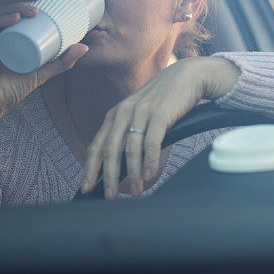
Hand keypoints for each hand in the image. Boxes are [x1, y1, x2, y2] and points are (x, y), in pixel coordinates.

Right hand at [0, 0, 88, 139]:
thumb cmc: (11, 88)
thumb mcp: (43, 71)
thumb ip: (62, 61)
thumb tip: (86, 46)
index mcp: (4, 28)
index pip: (12, 1)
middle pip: (6, 1)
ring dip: (17, 4)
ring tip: (35, 7)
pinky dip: (0, 20)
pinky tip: (14, 18)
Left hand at [81, 56, 239, 197]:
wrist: (186, 76)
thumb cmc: (163, 99)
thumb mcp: (139, 114)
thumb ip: (128, 134)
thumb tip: (123, 166)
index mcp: (115, 115)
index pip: (96, 145)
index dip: (90, 168)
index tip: (87, 188)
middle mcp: (123, 113)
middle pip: (110, 150)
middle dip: (109, 177)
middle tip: (111, 196)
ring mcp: (141, 112)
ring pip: (130, 149)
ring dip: (132, 174)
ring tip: (135, 192)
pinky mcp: (159, 114)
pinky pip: (151, 142)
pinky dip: (149, 161)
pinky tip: (149, 175)